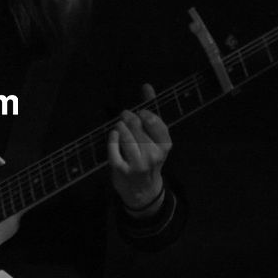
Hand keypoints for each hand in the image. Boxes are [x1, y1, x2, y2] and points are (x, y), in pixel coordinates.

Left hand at [108, 83, 172, 214]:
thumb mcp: (155, 138)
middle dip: (129, 117)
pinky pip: (114, 150)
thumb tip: (146, 86)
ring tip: (119, 125)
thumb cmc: (149, 158)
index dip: (144, 114)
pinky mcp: (122, 170)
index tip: (140, 113)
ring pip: (126, 138)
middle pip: (138, 127)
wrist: (143, 190)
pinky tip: (113, 135)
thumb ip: (151, 111)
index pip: (155, 122)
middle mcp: (153, 155)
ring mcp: (138, 164)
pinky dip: (112, 139)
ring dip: (120, 127)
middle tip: (124, 115)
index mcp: (165, 145)